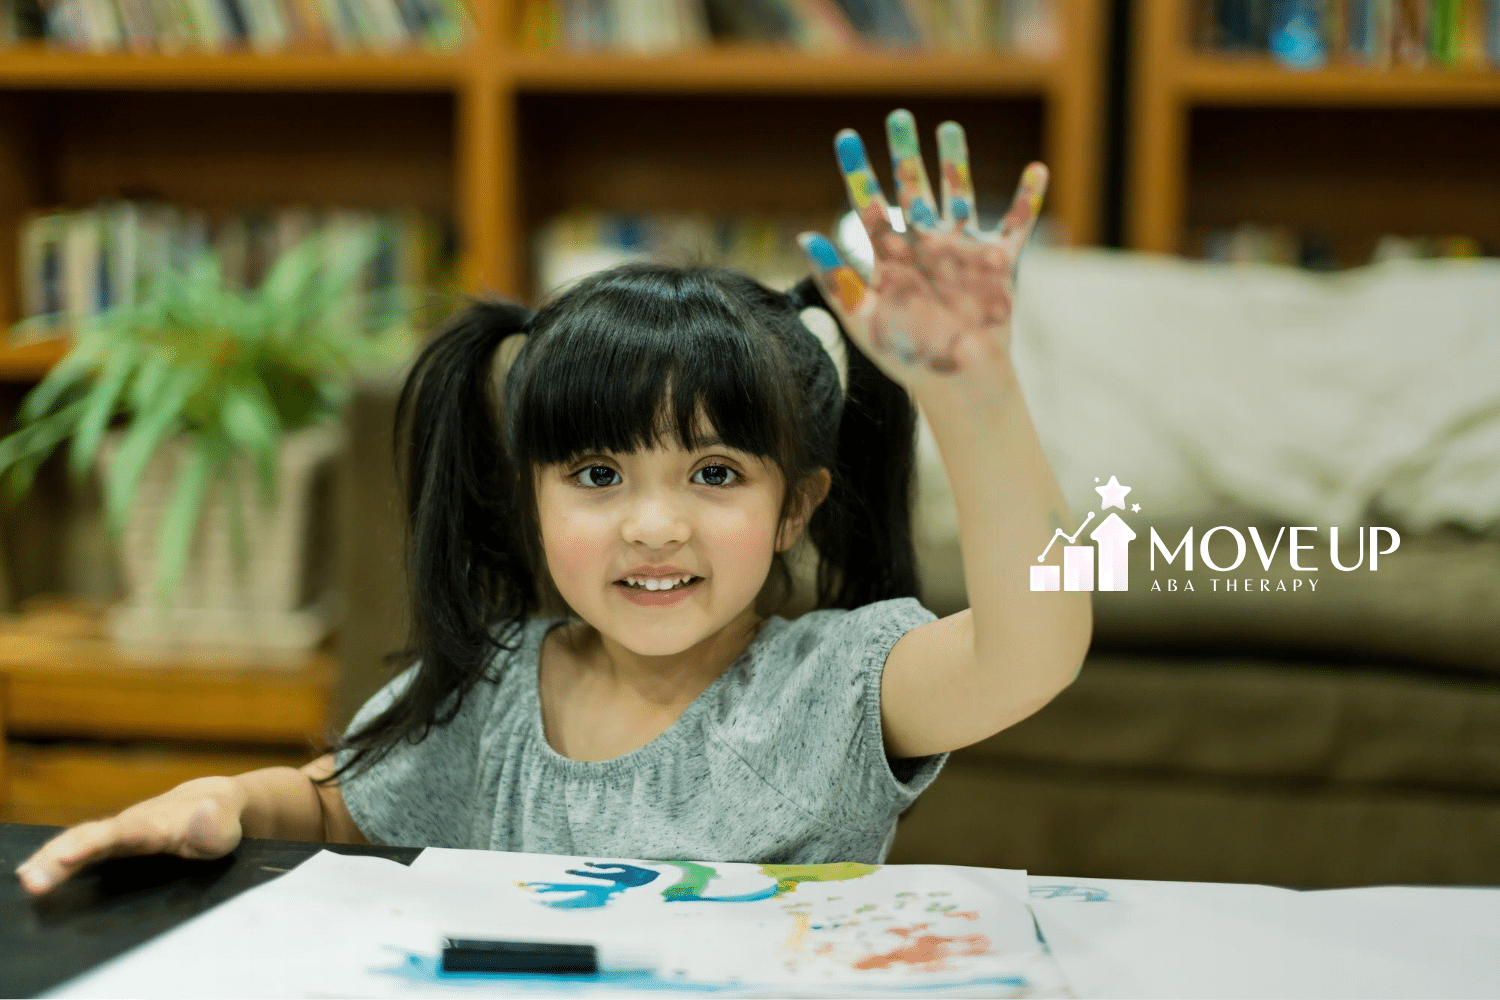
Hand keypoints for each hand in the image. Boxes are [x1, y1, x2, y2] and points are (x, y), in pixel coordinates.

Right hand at [14, 776, 245, 895]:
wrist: (214, 800)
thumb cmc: (219, 820)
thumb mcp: (225, 828)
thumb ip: (213, 826)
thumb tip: (203, 814)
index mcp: (155, 825)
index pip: (121, 834)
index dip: (93, 844)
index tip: (65, 856)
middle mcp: (129, 824)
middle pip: (89, 838)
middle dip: (59, 858)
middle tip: (32, 881)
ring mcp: (118, 833)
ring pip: (78, 841)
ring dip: (49, 860)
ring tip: (27, 879)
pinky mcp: (114, 843)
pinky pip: (80, 848)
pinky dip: (53, 858)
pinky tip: (30, 872)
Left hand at [795, 109, 1046, 389]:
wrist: (958, 382)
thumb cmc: (908, 357)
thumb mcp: (865, 320)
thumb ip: (837, 280)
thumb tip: (804, 236)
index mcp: (891, 259)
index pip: (869, 205)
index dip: (858, 171)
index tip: (846, 136)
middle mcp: (924, 248)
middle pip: (913, 189)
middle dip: (905, 152)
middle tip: (898, 115)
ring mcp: (961, 253)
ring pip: (958, 194)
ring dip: (954, 162)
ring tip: (949, 127)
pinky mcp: (996, 265)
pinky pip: (1015, 225)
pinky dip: (1028, 199)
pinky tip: (1038, 169)